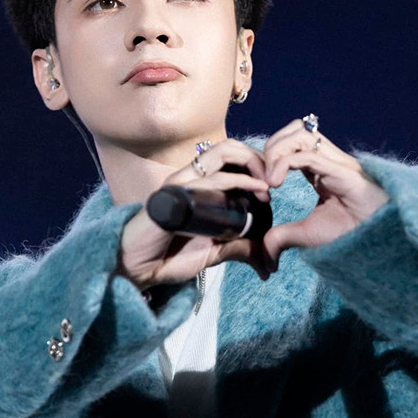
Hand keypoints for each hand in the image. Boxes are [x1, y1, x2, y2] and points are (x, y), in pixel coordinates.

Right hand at [120, 139, 271, 288]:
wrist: (139, 269)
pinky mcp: (178, 191)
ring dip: (253, 161)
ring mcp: (185, 181)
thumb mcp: (215, 252)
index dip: (257, 167)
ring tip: (269, 183)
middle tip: (277, 180)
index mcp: (201, 187)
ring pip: (224, 151)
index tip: (275, 189)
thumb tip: (267, 263)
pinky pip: (214, 176)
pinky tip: (259, 189)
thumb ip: (240, 249)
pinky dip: (242, 179)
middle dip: (260, 159)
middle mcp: (193, 178)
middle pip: (231, 148)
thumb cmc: (170, 256)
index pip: (232, 160)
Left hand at [262, 120, 389, 268]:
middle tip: (262, 176)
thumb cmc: (350, 232)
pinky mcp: (339, 170)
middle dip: (272, 146)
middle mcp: (326, 159)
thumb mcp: (307, 235)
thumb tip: (266, 259)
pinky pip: (306, 154)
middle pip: (294, 130)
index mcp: (319, 169)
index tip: (260, 186)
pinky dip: (284, 163)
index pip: (290, 145)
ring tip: (269, 179)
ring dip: (276, 151)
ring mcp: (334, 162)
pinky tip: (274, 184)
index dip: (269, 159)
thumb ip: (283, 239)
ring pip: (300, 133)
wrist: (378, 239)